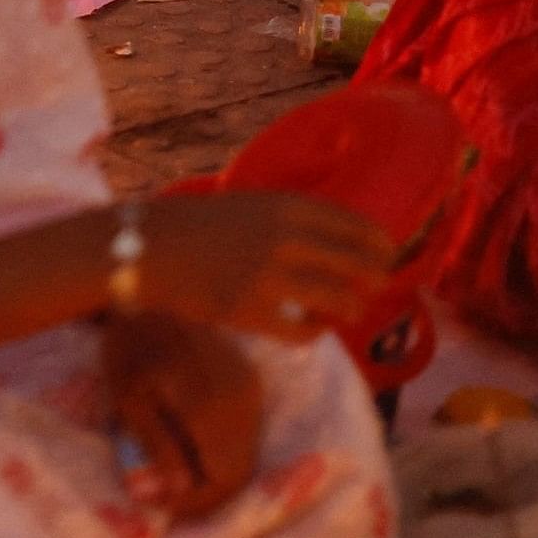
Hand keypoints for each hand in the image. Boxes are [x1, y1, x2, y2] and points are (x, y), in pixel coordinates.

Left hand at [103, 311, 265, 519]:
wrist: (146, 285)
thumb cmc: (128, 342)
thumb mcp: (130, 398)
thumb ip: (157, 448)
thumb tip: (171, 494)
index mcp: (214, 408)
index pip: (224, 479)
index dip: (196, 502)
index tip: (162, 504)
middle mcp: (243, 400)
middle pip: (238, 469)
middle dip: (203, 489)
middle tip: (166, 492)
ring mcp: (250, 386)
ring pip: (244, 450)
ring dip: (213, 467)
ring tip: (173, 468)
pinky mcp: (248, 376)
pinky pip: (243, 426)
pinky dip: (219, 443)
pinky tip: (188, 439)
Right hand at [132, 191, 394, 341]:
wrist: (149, 246)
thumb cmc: (200, 224)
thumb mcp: (251, 206)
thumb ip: (292, 219)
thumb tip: (340, 240)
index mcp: (287, 208)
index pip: (357, 226)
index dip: (381, 244)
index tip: (388, 254)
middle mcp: (285, 239)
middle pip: (356, 264)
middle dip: (374, 278)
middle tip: (374, 286)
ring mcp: (269, 277)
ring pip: (338, 299)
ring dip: (349, 307)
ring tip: (346, 310)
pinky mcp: (251, 311)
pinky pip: (303, 330)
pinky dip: (315, 332)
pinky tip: (311, 328)